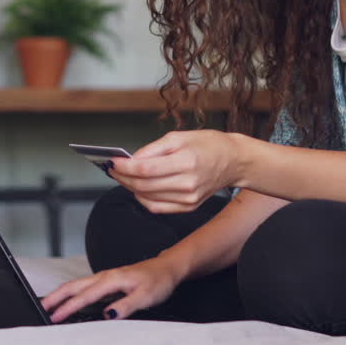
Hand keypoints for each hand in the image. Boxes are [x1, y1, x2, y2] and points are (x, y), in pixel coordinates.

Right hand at [41, 256, 181, 321]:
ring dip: (61, 293)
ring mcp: (105, 277)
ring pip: (77, 284)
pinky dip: (72, 292)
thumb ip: (126, 306)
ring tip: (49, 304)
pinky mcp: (108, 280)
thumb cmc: (158, 281)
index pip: (85, 296)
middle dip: (55, 296)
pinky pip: (85, 285)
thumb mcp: (146, 297)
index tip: (55, 317)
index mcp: (112, 279)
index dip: (68, 307)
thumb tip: (107, 314)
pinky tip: (69, 299)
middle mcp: (105, 276)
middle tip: (41, 308)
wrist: (167, 268)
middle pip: (74, 285)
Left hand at [110, 130, 246, 212]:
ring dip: (131, 188)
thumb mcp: (179, 137)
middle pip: (144, 185)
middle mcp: (188, 183)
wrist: (233, 161)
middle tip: (113, 169)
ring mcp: (189, 198)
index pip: (146, 169)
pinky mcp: (189, 207)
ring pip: (148, 198)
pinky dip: (143, 199)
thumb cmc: (208, 145)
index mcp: (186, 161)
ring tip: (123, 177)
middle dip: (123, 177)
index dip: (124, 167)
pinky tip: (138, 188)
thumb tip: (131, 160)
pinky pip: (158, 207)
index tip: (112, 162)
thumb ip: (153, 149)